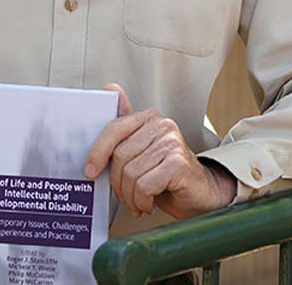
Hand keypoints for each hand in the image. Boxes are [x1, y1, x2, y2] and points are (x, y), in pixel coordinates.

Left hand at [85, 83, 236, 219]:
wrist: (201, 193)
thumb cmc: (168, 174)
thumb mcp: (142, 150)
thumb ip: (125, 125)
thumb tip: (110, 88)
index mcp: (150, 118)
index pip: (114, 128)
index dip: (97, 151)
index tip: (90, 171)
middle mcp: (162, 125)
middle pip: (120, 156)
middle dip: (118, 184)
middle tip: (125, 195)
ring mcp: (172, 143)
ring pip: (131, 174)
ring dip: (130, 197)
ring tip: (138, 201)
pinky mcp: (178, 163)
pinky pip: (145, 185)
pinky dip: (143, 200)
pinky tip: (149, 202)